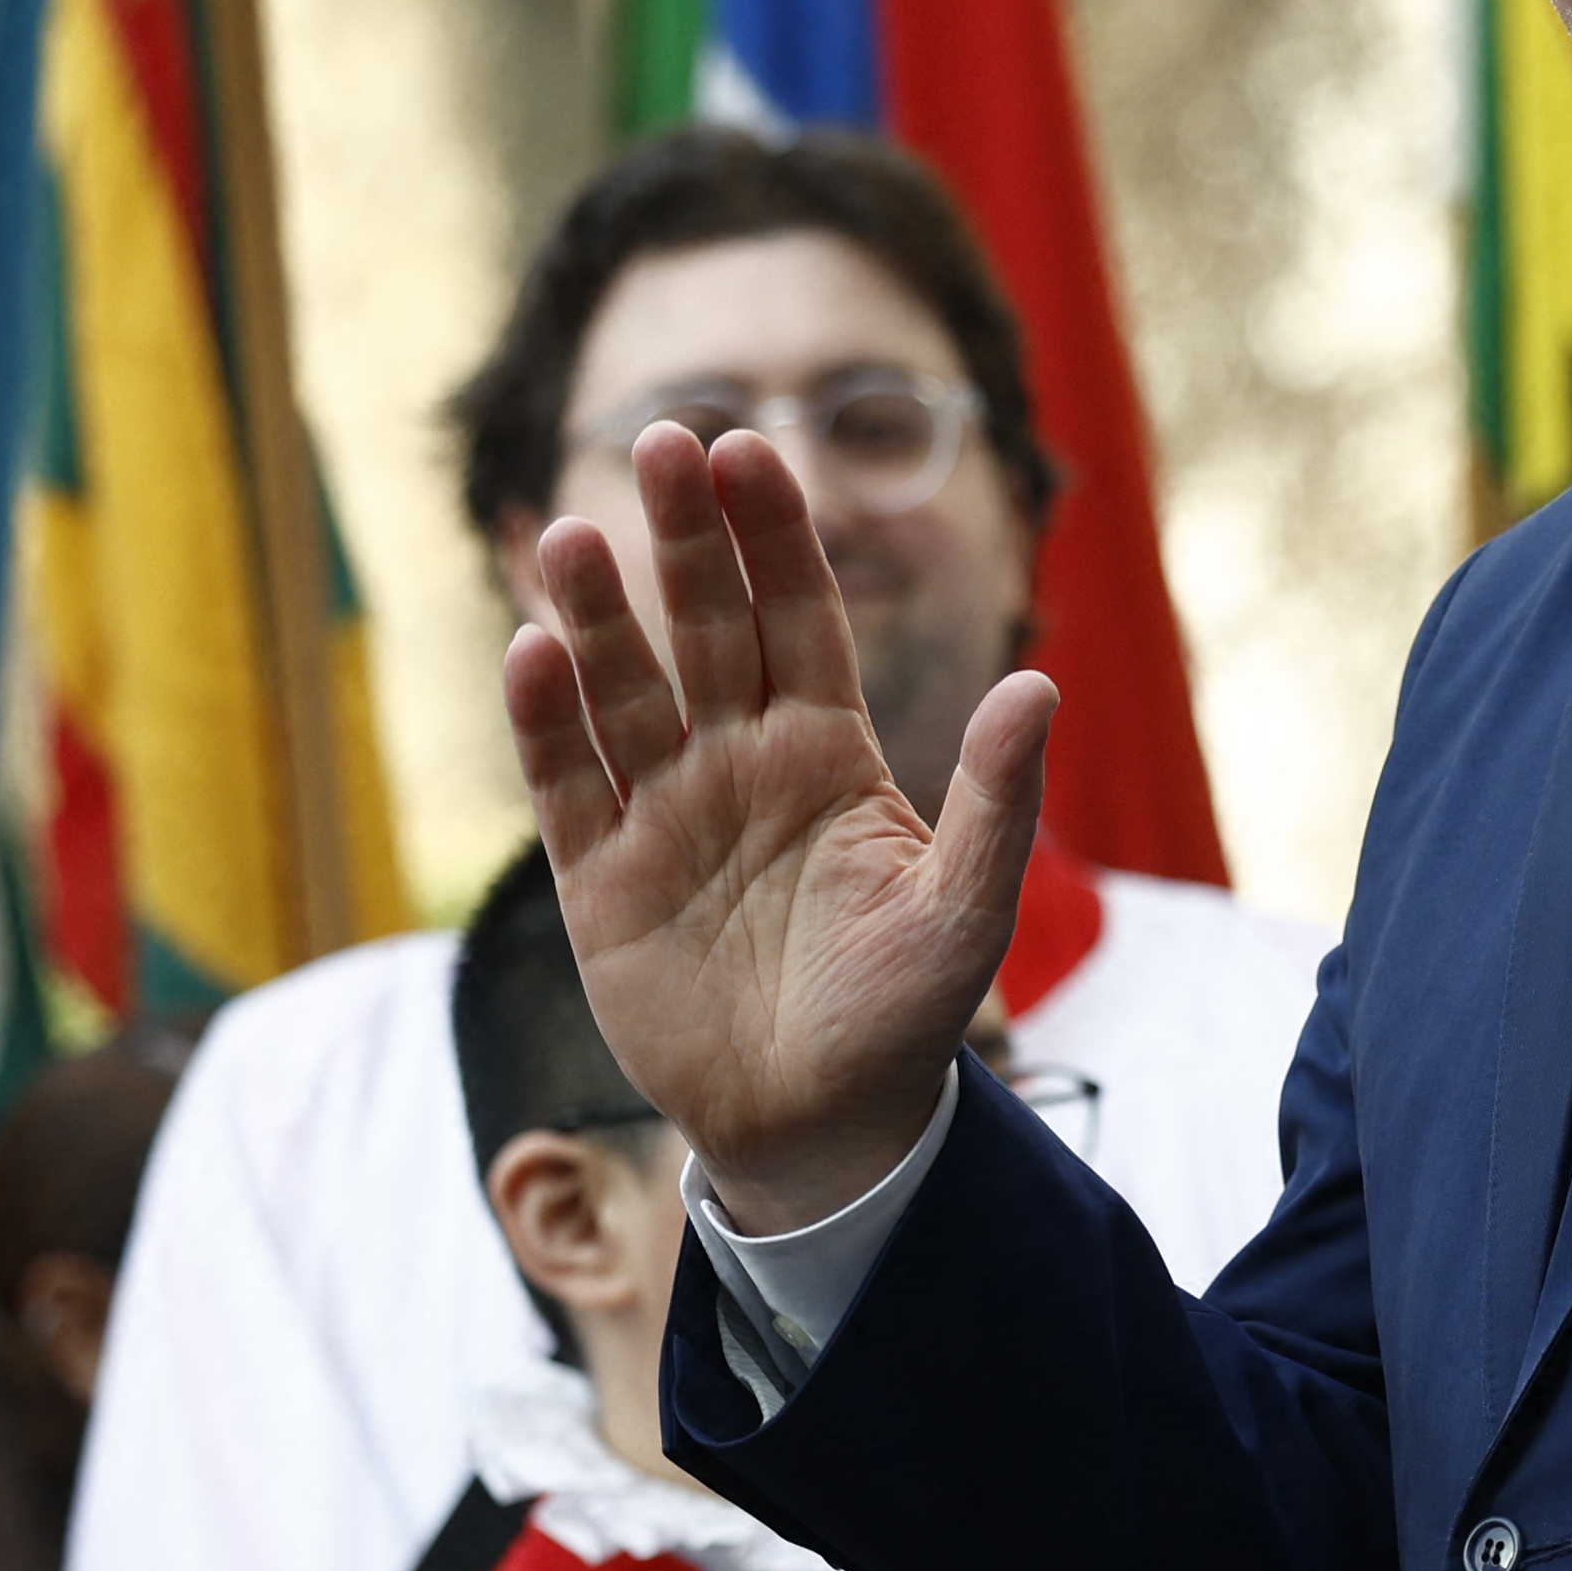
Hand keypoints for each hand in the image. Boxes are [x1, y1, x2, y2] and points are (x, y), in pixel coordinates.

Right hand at [498, 421, 1057, 1232]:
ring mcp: (664, 816)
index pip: (796, 617)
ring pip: (622, 694)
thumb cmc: (904, 1014)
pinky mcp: (602, 882)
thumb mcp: (966, 908)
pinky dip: (547, 726)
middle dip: (683, 540)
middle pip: (702, 630)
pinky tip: (530, 653)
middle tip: (662, 443)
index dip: (773, 538)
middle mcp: (738, 763)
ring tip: (570, 537)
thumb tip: (1040, 687)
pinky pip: (569, 789)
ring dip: (595, 617)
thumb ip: (997, 800)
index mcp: (826, 751)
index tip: (751, 451)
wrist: (824, 1127)